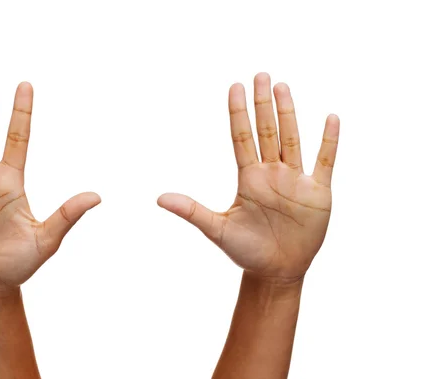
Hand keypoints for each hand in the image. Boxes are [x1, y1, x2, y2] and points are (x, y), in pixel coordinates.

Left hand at [158, 73, 338, 280]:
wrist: (276, 272)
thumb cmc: (246, 251)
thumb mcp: (216, 229)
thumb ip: (191, 211)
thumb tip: (159, 198)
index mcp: (248, 178)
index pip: (241, 138)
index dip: (238, 113)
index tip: (235, 86)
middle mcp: (271, 173)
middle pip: (267, 131)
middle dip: (263, 105)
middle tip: (261, 75)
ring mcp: (295, 181)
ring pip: (292, 140)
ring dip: (289, 114)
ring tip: (282, 87)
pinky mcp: (317, 193)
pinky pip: (325, 162)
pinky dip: (328, 142)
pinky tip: (330, 118)